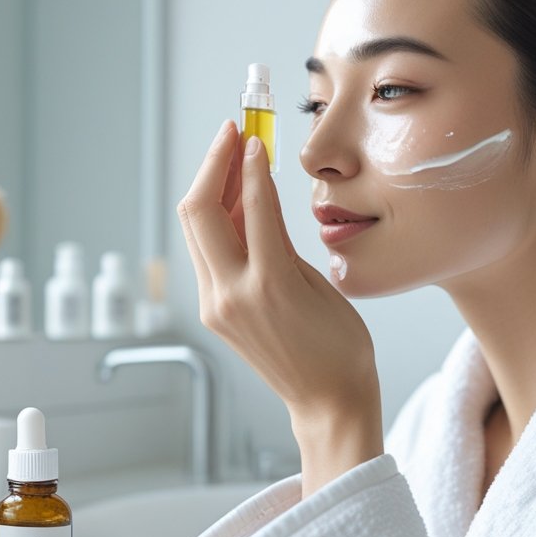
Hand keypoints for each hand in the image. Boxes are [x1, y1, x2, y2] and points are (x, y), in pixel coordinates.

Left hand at [176, 121, 382, 493]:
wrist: (327, 402)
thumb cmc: (340, 348)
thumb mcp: (320, 283)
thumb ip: (282, 240)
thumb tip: (258, 195)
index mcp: (269, 285)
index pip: (252, 205)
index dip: (251, 162)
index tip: (254, 134)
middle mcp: (232, 294)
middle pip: (199, 211)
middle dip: (213, 165)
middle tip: (232, 134)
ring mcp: (216, 305)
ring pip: (195, 229)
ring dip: (209, 188)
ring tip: (232, 158)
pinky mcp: (214, 312)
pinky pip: (205, 253)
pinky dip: (214, 220)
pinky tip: (232, 200)